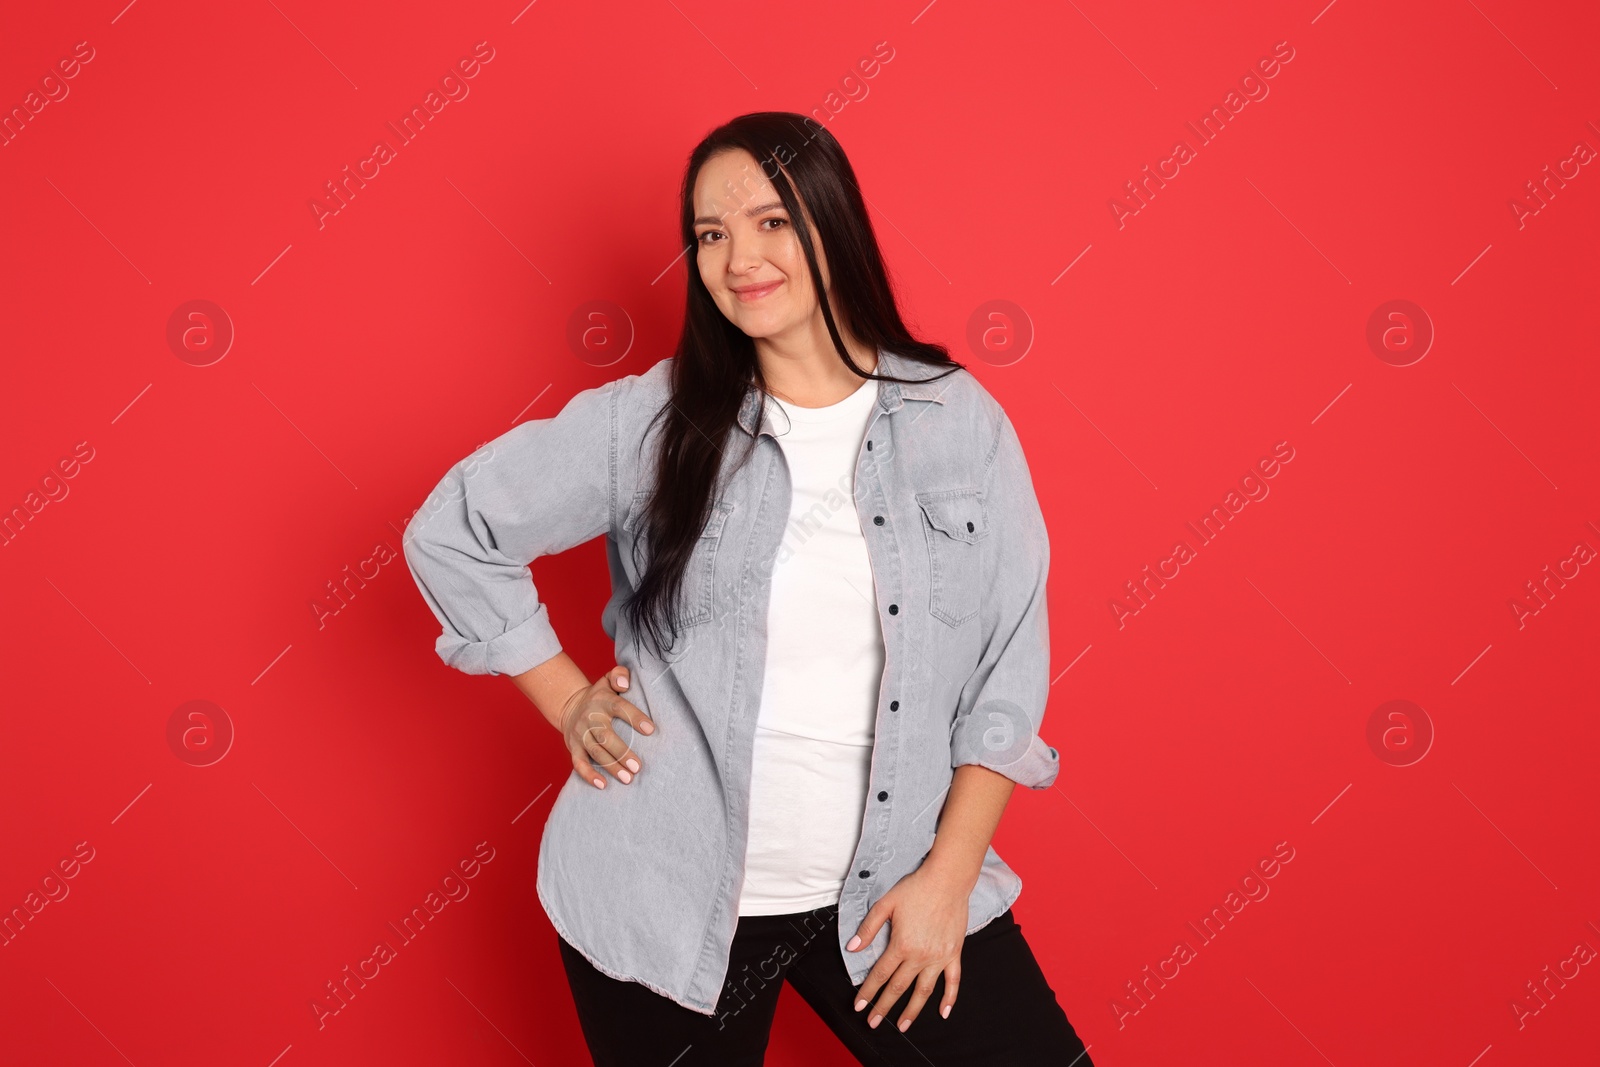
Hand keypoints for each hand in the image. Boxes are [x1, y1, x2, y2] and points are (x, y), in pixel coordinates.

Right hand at [559, 666, 652, 788]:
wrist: (570, 705)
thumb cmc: (600, 695)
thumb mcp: (608, 679)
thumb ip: (619, 676)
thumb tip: (625, 684)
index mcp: (603, 700)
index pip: (620, 707)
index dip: (635, 717)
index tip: (651, 730)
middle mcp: (590, 718)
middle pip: (605, 736)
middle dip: (622, 752)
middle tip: (638, 767)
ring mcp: (581, 734)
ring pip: (595, 752)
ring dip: (611, 767)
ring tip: (628, 779)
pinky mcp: (574, 748)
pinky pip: (579, 763)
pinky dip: (589, 775)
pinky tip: (603, 785)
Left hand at [846, 862, 970, 1031]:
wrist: (947, 880)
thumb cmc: (916, 889)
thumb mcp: (885, 904)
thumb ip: (868, 928)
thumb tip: (853, 947)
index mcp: (901, 944)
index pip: (880, 975)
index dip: (868, 992)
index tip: (859, 1006)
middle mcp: (920, 955)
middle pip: (898, 987)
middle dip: (883, 1007)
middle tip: (872, 1022)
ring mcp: (939, 957)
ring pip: (923, 991)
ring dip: (912, 1011)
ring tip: (902, 1026)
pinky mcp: (954, 954)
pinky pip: (953, 981)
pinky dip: (950, 999)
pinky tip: (943, 1013)